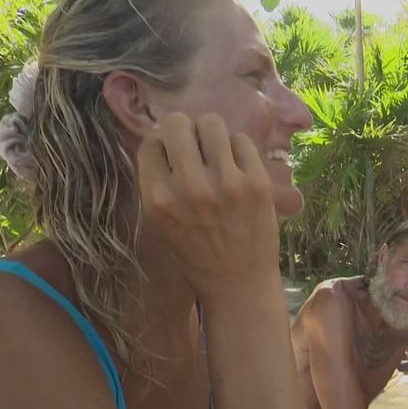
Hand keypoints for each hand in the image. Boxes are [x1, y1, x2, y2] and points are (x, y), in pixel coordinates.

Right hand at [136, 112, 279, 302]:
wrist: (238, 284)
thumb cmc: (196, 255)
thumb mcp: (161, 223)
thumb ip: (159, 182)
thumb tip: (162, 136)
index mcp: (159, 199)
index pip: (150, 143)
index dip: (161, 143)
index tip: (171, 153)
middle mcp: (189, 187)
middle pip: (177, 123)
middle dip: (184, 130)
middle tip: (194, 146)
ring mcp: (226, 183)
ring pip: (212, 123)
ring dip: (212, 134)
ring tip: (217, 153)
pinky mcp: (257, 182)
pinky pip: (242, 140)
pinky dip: (237, 150)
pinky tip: (237, 168)